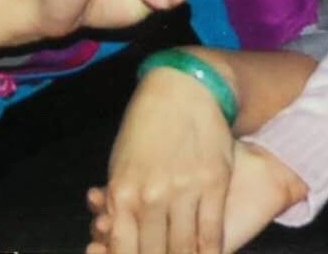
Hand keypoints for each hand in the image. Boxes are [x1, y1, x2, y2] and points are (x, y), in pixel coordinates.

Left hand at [89, 141, 308, 253]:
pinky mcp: (214, 183)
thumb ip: (117, 204)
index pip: (123, 251)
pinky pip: (211, 233)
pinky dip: (209, 253)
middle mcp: (151, 198)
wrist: (184, 89)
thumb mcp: (120, 166)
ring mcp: (185, 191)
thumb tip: (113, 236)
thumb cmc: (146, 127)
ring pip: (184, 250)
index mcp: (121, 195)